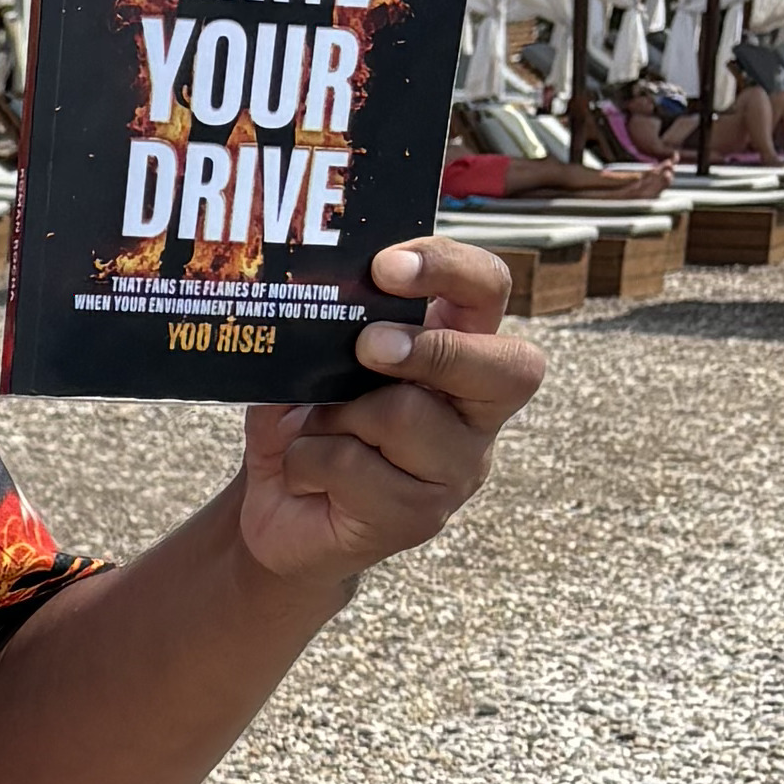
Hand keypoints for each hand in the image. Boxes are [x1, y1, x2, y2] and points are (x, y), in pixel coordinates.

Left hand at [236, 233, 540, 585]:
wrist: (274, 511)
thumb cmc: (303, 424)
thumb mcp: (309, 365)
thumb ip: (329, 333)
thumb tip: (322, 307)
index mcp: (456, 348)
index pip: (488, 290)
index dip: (451, 268)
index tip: (386, 266)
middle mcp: (473, 409)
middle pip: (509, 367)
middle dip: (432, 350)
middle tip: (367, 347)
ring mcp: (456, 467)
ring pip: (406, 416)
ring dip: (335, 416)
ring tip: (313, 432)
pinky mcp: (420, 516)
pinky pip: (356, 468)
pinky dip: (308, 462)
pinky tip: (305, 475)